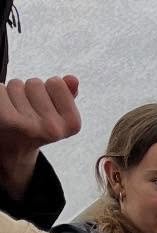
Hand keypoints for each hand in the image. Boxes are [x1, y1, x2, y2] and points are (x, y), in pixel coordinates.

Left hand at [0, 76, 82, 198]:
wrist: (14, 153)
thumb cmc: (35, 128)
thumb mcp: (57, 114)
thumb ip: (67, 95)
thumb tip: (73, 79)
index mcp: (71, 125)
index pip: (57, 83)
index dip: (48, 91)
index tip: (44, 109)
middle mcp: (53, 128)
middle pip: (35, 84)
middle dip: (28, 92)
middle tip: (26, 112)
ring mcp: (30, 125)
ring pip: (16, 85)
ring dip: (12, 94)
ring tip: (15, 113)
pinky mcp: (8, 120)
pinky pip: (0, 90)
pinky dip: (0, 96)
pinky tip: (4, 113)